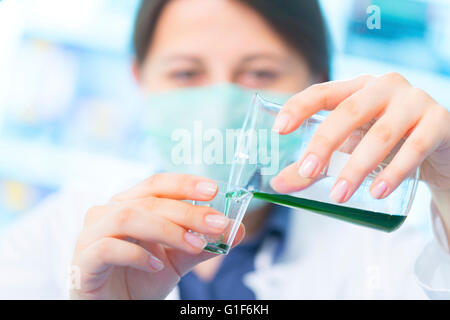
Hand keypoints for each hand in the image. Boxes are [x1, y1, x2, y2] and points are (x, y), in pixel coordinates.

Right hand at [70, 173, 244, 298]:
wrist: (115, 307)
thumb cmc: (141, 278)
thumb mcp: (178, 260)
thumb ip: (203, 245)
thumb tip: (238, 230)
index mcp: (130, 204)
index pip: (157, 183)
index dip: (185, 183)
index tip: (214, 189)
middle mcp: (108, 212)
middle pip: (149, 200)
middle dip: (187, 211)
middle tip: (217, 223)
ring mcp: (91, 235)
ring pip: (128, 217)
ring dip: (167, 229)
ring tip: (195, 244)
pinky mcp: (82, 261)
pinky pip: (108, 248)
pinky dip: (137, 254)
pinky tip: (157, 267)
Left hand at [271, 73, 449, 204]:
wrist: (438, 146)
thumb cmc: (385, 143)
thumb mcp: (349, 149)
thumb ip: (316, 166)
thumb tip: (278, 185)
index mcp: (356, 88)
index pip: (322, 92)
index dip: (299, 107)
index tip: (279, 130)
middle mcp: (384, 87)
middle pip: (348, 112)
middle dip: (324, 143)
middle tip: (307, 172)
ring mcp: (414, 101)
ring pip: (381, 133)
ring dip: (357, 167)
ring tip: (339, 196)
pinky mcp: (439, 122)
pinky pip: (416, 146)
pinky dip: (394, 171)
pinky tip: (376, 192)